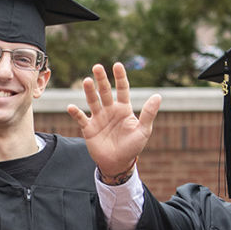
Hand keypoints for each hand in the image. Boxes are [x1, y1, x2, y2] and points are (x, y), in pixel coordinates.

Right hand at [65, 62, 161, 182]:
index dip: (120, 77)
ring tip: (86, 81)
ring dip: (89, 92)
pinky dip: (76, 113)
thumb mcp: (143, 130)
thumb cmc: (133, 147)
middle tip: (97, 67)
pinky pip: (81, 119)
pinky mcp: (89, 129)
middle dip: (101, 79)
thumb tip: (158, 96)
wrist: (118, 163)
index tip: (117, 65)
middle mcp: (110, 110)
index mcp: (123, 108)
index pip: (122, 89)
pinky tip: (72, 107)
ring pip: (93, 101)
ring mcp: (99, 118)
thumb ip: (148, 113)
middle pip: (105, 91)